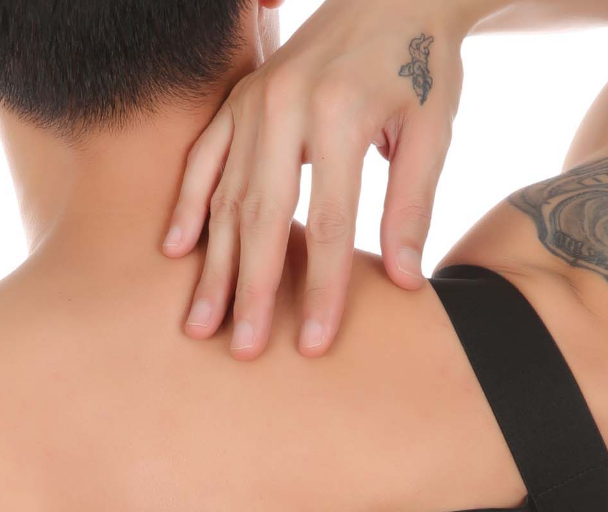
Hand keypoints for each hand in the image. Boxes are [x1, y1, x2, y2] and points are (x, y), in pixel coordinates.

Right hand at [162, 0, 466, 358]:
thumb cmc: (420, 66)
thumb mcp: (431, 131)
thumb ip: (412, 205)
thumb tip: (402, 281)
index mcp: (341, 116)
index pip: (329, 225)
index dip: (321, 290)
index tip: (312, 344)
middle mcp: (286, 109)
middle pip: (263, 220)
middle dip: (252, 292)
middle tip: (242, 351)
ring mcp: (252, 104)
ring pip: (225, 199)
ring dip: (212, 266)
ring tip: (199, 322)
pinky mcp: (236, 102)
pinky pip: (202, 160)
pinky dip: (187, 206)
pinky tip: (175, 252)